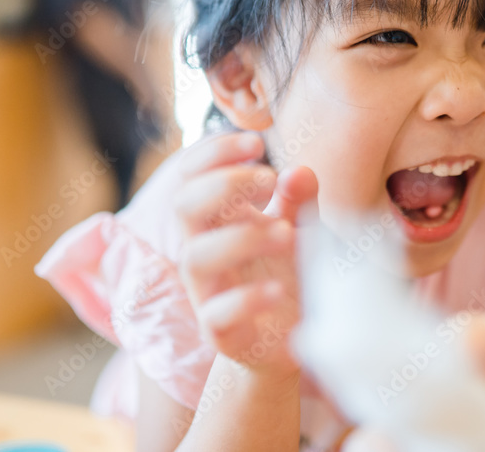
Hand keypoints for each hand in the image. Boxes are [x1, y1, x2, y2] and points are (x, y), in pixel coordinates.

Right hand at [168, 131, 317, 378]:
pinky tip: (280, 289)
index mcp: (217, 219)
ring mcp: (208, 292)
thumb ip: (299, 202)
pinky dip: (248, 298)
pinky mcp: (221, 333)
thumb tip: (300, 172)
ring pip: (195, 257)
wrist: (293, 341)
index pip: (191, 175)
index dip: (212, 153)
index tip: (255, 142)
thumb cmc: (289, 273)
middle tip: (269, 181)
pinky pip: (217, 313)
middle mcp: (204, 250)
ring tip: (288, 234)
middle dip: (224, 184)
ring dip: (242, 237)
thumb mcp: (300, 230)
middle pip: (184, 206)